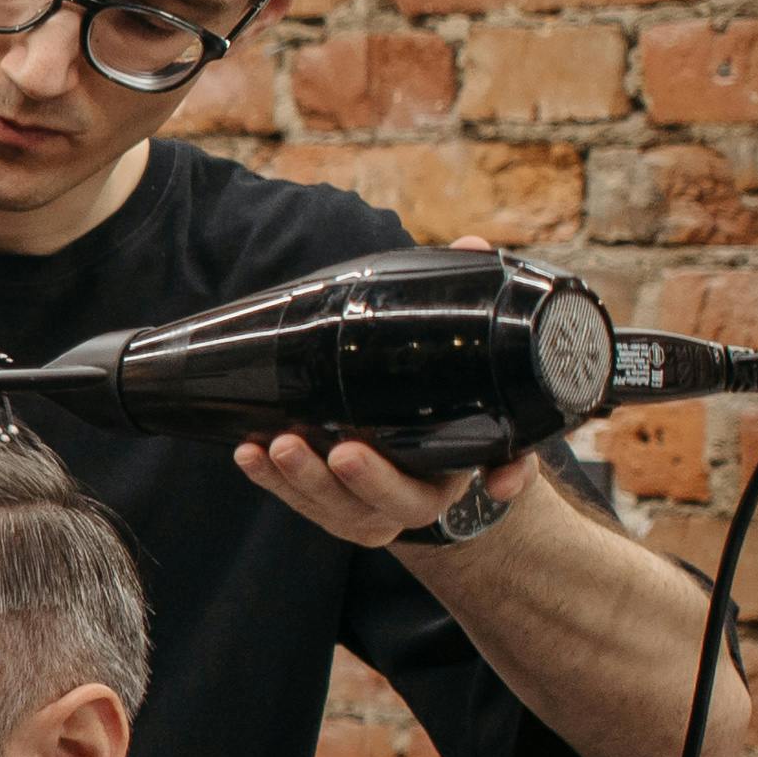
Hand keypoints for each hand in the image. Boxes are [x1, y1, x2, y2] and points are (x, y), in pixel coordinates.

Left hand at [239, 230, 538, 548]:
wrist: (392, 441)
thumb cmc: (423, 391)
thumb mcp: (446, 352)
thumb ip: (462, 304)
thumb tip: (472, 247)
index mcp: (468, 455)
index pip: (505, 474)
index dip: (508, 479)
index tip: (495, 485)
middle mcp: (425, 491)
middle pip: (405, 503)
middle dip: (371, 482)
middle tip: (342, 452)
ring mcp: (374, 508)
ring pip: (342, 509)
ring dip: (306, 481)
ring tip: (277, 445)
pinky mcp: (330, 508)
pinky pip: (299, 501)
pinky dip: (272, 481)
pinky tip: (248, 452)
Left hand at [241, 430, 535, 548]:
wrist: (443, 454)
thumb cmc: (465, 439)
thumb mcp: (499, 444)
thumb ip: (513, 458)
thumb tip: (504, 485)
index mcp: (434, 493)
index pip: (407, 501)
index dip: (375, 481)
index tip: (346, 451)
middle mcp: (390, 510)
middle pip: (351, 509)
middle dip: (316, 479)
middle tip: (289, 445)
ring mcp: (353, 509)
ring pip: (317, 506)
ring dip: (284, 478)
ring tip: (261, 447)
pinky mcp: (322, 500)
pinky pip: (291, 496)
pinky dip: (267, 477)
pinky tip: (246, 452)